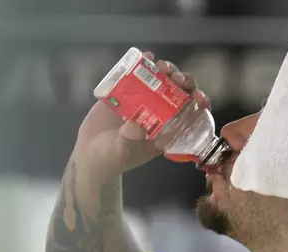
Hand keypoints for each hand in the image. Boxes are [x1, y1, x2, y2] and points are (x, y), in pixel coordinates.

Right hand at [72, 52, 211, 180]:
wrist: (88, 151)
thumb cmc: (111, 158)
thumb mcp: (120, 153)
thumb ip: (128, 141)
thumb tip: (136, 127)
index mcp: (167, 132)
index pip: (191, 117)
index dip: (199, 106)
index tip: (199, 97)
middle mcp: (160, 115)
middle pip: (181, 95)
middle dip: (184, 83)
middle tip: (178, 78)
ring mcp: (145, 101)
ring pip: (163, 82)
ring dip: (168, 72)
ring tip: (163, 67)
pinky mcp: (127, 91)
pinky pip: (140, 75)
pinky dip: (145, 64)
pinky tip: (148, 56)